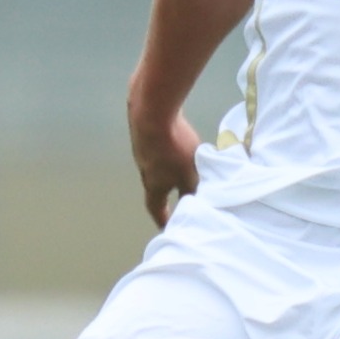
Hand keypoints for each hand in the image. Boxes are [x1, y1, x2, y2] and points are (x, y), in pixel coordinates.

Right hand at [130, 109, 200, 228]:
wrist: (152, 111)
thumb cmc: (173, 149)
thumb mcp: (190, 174)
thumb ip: (193, 189)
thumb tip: (197, 201)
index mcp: (153, 185)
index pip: (157, 208)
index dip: (163, 219)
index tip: (166, 227)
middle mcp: (144, 170)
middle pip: (155, 187)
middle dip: (166, 194)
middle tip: (176, 198)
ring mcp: (142, 150)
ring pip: (156, 166)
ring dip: (167, 170)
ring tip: (181, 169)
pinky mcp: (145, 133)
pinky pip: (158, 147)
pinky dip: (167, 151)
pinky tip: (177, 144)